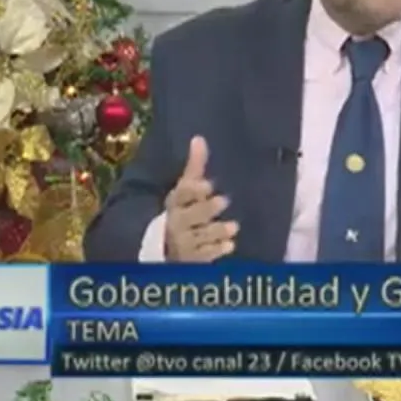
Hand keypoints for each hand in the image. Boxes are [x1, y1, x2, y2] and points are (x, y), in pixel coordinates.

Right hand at [164, 136, 238, 261]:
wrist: (165, 248)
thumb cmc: (183, 211)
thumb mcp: (187, 190)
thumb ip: (195, 167)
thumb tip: (199, 139)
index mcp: (175, 202)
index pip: (181, 195)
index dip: (193, 190)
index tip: (208, 184)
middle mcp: (176, 222)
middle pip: (189, 216)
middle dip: (206, 208)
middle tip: (224, 201)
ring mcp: (182, 243)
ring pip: (198, 237)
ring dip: (216, 231)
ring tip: (234, 227)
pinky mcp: (190, 262)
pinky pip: (203, 257)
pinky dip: (215, 251)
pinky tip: (229, 245)